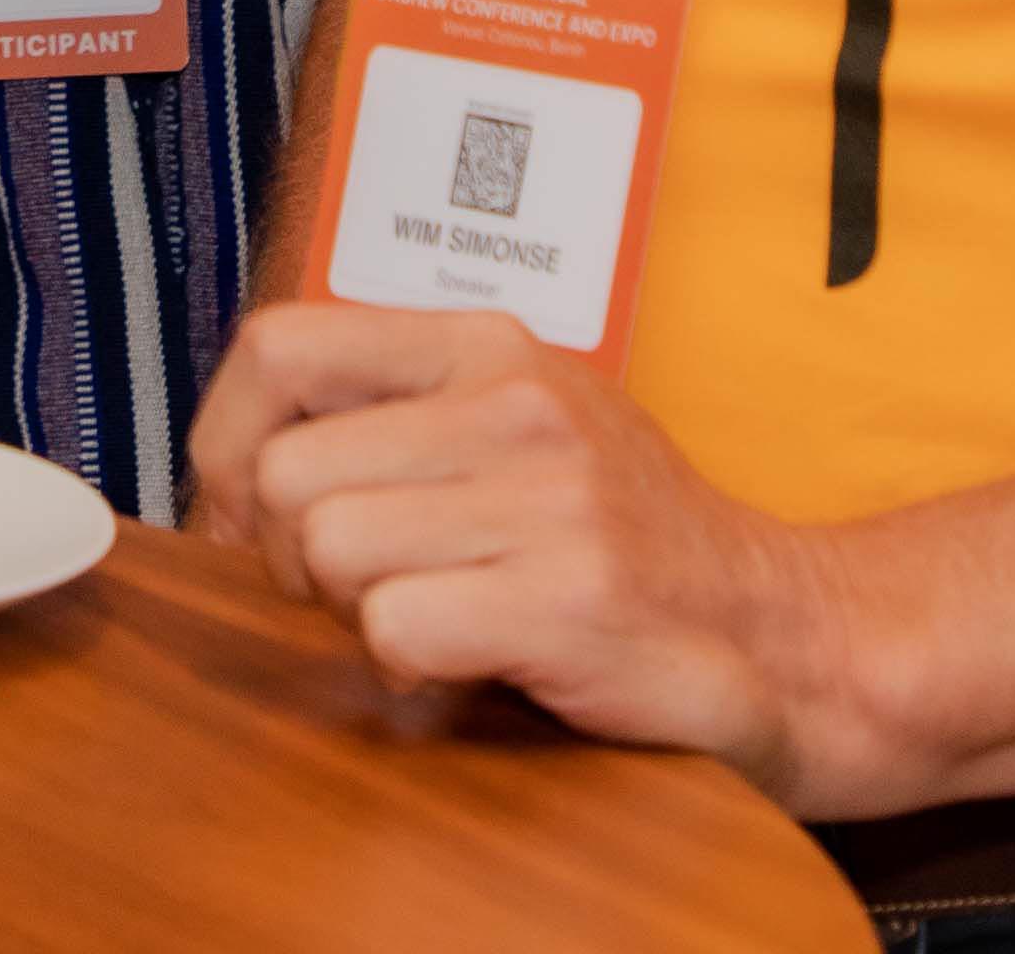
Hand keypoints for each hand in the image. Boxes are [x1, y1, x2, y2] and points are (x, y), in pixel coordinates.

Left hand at [186, 302, 861, 801]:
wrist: (788, 637)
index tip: (252, 517)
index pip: (278, 346)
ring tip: (425, 621)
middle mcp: (516, 400)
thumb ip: (394, 425)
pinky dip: (406, 669)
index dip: (226, 445)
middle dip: (286, 557)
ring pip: (324, 546)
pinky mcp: (571, 596)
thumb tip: (228, 479)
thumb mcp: (517, 437)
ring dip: (349, 614)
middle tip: (358, 594)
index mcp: (488, 345)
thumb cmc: (629, 549)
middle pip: (281, 472)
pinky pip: (394, 627)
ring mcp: (549, 496)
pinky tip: (465, 665)